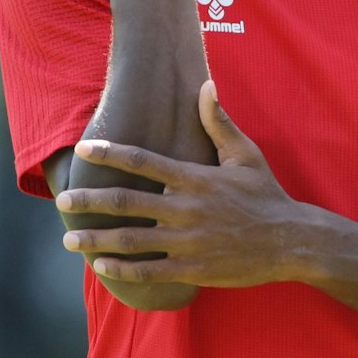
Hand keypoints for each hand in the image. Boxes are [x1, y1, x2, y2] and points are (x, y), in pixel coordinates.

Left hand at [54, 82, 327, 288]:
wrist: (292, 242)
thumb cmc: (267, 195)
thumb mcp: (246, 155)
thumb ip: (219, 123)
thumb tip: (206, 85)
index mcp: (196, 178)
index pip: (144, 161)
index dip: (110, 152)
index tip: (84, 148)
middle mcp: (186, 209)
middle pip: (127, 202)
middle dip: (91, 201)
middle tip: (64, 200)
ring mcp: (188, 241)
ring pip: (131, 240)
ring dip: (96, 239)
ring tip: (70, 238)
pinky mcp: (193, 269)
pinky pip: (149, 271)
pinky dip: (122, 269)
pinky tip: (100, 266)